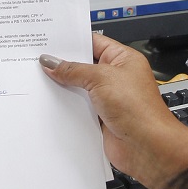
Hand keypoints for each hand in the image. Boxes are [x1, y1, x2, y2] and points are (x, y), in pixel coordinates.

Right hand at [40, 34, 187, 188]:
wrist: (147, 146)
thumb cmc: (139, 110)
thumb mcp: (101, 78)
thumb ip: (73, 70)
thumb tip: (52, 62)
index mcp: (123, 59)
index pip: (94, 42)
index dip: (73, 41)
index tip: (50, 41)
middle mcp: (117, 77)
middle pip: (84, 65)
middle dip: (64, 65)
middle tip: (40, 60)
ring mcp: (109, 98)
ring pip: (80, 88)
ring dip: (65, 87)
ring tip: (41, 80)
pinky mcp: (101, 117)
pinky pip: (79, 108)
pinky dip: (67, 106)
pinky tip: (52, 103)